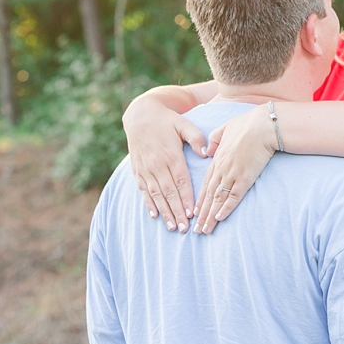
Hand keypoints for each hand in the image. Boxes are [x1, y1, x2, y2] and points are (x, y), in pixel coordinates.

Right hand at [122, 94, 206, 231]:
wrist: (140, 115)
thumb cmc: (167, 120)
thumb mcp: (184, 123)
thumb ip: (196, 137)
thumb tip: (206, 153)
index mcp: (171, 154)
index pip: (180, 181)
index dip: (186, 198)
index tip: (192, 213)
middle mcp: (157, 164)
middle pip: (168, 192)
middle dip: (176, 211)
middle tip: (184, 228)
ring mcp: (146, 168)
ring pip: (156, 194)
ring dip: (164, 212)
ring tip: (171, 227)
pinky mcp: (138, 170)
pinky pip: (143, 190)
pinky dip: (149, 204)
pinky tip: (154, 215)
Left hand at [193, 105, 277, 233]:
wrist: (262, 126)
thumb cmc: (247, 125)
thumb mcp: (225, 128)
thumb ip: (214, 140)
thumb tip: (208, 152)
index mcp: (217, 158)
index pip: (205, 183)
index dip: (199, 199)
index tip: (194, 212)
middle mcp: (222, 169)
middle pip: (209, 195)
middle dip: (202, 214)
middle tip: (195, 229)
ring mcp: (232, 174)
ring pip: (218, 199)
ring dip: (211, 216)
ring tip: (205, 230)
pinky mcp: (245, 178)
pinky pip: (233, 197)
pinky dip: (226, 208)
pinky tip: (219, 219)